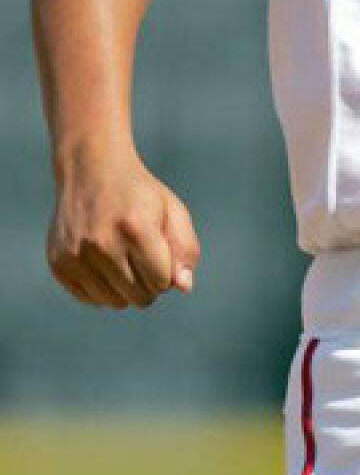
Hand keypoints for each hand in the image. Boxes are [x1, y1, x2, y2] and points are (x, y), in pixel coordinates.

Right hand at [47, 148, 200, 308]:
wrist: (91, 170)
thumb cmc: (139, 195)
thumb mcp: (172, 211)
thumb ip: (185, 249)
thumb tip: (183, 287)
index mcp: (136, 229)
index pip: (162, 282)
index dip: (167, 271)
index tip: (161, 252)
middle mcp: (103, 244)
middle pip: (140, 297)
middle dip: (149, 282)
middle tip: (143, 255)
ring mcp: (76, 256)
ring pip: (116, 303)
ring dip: (126, 288)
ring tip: (124, 258)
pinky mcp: (59, 264)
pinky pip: (91, 299)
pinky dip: (103, 289)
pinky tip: (104, 262)